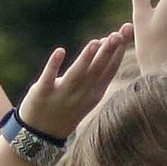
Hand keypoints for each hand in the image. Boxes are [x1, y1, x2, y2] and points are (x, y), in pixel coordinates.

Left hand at [19, 28, 133, 138]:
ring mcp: (61, 95)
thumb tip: (105, 41)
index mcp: (94, 94)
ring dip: (85, 58)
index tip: (127, 29)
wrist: (39, 136)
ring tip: (95, 42)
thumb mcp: (86, 93)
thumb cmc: (66, 108)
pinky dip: (53, 65)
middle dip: (108, 51)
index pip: (110, 70)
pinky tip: (60, 50)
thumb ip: (95, 70)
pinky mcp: (41, 94)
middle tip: (117, 34)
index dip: (119, 50)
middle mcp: (80, 95)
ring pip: (76, 75)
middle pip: (96, 70)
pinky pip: (48, 78)